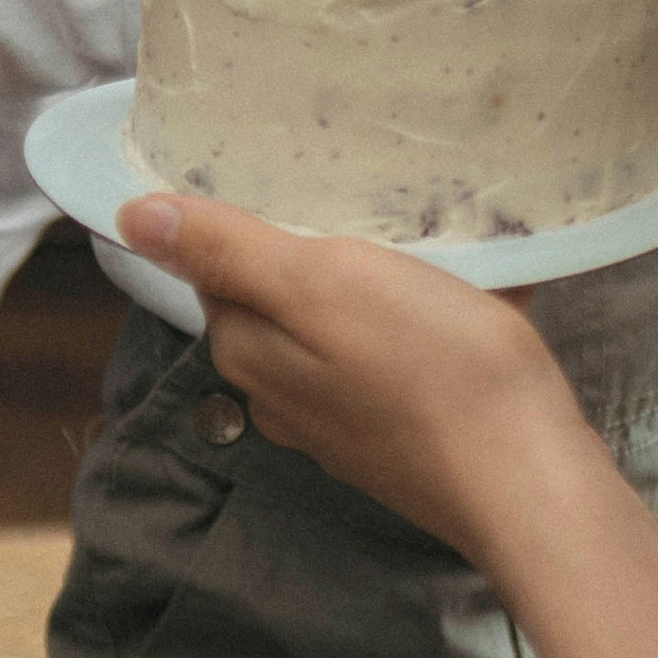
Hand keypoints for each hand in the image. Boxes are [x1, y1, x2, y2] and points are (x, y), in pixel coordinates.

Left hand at [115, 192, 586, 552]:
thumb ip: (227, 250)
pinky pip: (386, 362)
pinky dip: (410, 326)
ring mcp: (341, 425)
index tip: (301, 180)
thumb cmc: (430, 367)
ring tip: (421, 248)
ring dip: (365, 288)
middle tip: (365, 203)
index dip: (254, 219)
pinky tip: (457, 306)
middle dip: (310, 251)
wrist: (528, 477)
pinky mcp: (398, 438)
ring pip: (333, 332)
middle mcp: (280, 397)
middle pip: (276, 299)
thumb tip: (130, 217)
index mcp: (249, 351)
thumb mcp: (321, 284)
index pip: (220, 266)